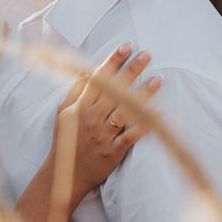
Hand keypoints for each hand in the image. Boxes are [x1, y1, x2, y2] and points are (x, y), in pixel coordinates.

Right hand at [54, 43, 161, 207]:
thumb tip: (88, 70)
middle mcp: (92, 118)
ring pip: (126, 110)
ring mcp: (104, 135)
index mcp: (80, 106)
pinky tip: (157, 111)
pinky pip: (131, 136)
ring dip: (143, 93)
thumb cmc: (66, 141)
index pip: (99, 78)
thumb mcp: (62, 113)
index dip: (113, 61)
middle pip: (114, 90)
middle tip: (148, 54)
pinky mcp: (114, 151)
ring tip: (158, 78)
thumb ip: (75, 91)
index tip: (126, 46)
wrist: (67, 175)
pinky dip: (144, 124)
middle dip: (132, 70)